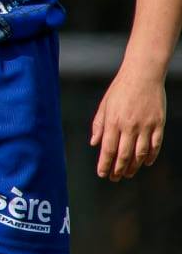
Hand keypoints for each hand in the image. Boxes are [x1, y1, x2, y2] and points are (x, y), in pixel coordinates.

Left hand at [90, 64, 165, 180]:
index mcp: (113, 121)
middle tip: (114, 178)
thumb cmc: (120, 89)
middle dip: (118, 169)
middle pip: (123, 154)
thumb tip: (94, 143)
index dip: (105, 164)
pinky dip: (151, 156)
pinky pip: (156, 145)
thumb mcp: (104, 105)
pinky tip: (146, 163)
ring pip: (140, 153)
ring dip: (133, 166)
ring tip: (128, 174)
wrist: (143, 75)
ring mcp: (145, 126)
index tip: (102, 174)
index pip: (108, 149)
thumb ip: (99, 125)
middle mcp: (129, 126)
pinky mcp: (159, 124)